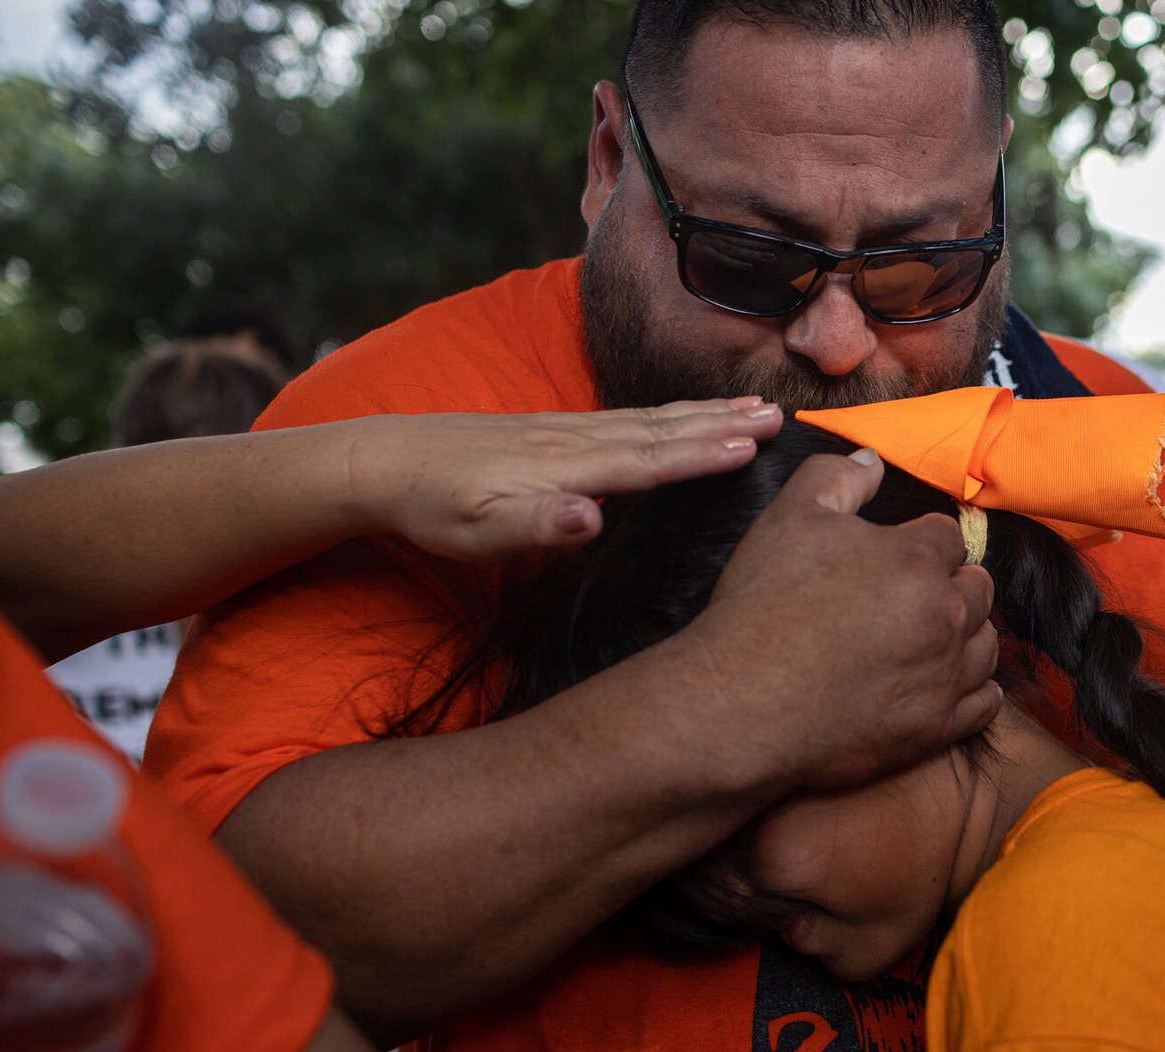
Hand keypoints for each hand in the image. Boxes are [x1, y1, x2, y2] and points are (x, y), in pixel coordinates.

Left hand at [343, 399, 782, 559]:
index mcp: (566, 468)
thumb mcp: (479, 531)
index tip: (753, 445)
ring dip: (704, 413)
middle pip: (662, 430)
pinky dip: (669, 414)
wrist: (385, 461)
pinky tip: (683, 415)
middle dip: (722, 423)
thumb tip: (593, 518)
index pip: (647, 461)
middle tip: (779, 414)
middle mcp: (575, 440)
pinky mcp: (555, 430)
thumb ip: (540, 524)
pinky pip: (629, 419)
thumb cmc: (434, 508)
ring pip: (650, 419)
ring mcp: (566, 431)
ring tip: (751, 406)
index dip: (702, 455)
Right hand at [684, 449, 1000, 791]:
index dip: (920, 541)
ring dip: (965, 635)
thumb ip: (836, 477)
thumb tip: (873, 460)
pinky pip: (984, 705)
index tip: (895, 557)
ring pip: (986, 645)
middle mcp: (945, 616)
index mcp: (917, 559)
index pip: (949, 536)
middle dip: (951, 585)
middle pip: (978, 588)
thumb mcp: (789, 518)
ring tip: (929, 638)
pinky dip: (974, 691)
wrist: (742, 702)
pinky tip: (948, 683)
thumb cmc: (763, 606)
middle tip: (910, 596)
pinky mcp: (936, 729)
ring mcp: (945, 677)